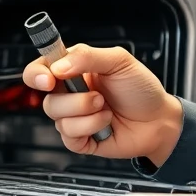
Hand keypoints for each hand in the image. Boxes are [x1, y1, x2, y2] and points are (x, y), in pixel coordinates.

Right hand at [22, 44, 183, 161]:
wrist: (159, 120)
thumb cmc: (142, 89)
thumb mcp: (119, 61)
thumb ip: (87, 56)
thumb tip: (58, 66)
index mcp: (74, 70)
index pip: (40, 70)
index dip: (37, 74)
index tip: (48, 79)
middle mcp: (71, 94)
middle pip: (46, 98)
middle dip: (74, 100)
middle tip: (99, 96)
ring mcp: (74, 117)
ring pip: (57, 118)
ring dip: (87, 113)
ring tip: (107, 109)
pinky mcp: (79, 139)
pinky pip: (69, 137)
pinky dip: (90, 128)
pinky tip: (105, 124)